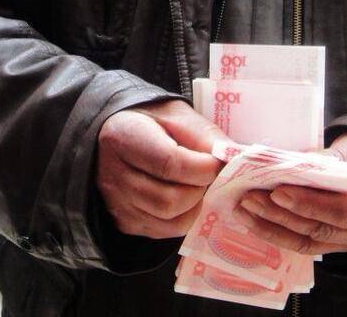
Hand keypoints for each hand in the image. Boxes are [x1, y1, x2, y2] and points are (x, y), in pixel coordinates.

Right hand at [97, 99, 227, 238]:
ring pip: (170, 221)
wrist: (115, 133)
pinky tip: (185, 198)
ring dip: (195, 206)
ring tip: (199, 186)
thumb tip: (234, 159)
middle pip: (170, 200)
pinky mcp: (124, 222)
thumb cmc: (150, 121)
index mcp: (123, 138)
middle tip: (210, 175)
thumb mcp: (177, 114)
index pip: (169, 164)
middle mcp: (113, 176)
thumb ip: (204, 135)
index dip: (203, 168)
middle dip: (201, 190)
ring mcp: (117, 204)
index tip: (219, 162)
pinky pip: (164, 232)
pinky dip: (184, 218)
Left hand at [232, 131, 346, 255]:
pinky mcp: (337, 245)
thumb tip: (298, 159)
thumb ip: (336, 156)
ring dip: (273, 227)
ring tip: (244, 209)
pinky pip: (307, 245)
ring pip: (310, 242)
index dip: (310, 204)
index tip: (278, 192)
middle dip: (281, 215)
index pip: (345, 210)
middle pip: (321, 229)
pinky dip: (278, 234)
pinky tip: (255, 221)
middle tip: (250, 197)